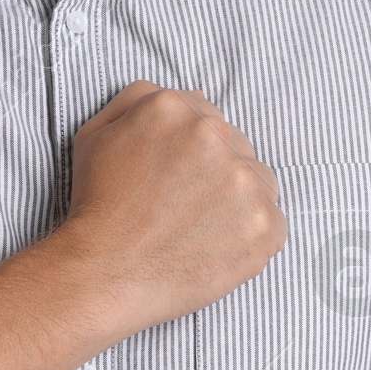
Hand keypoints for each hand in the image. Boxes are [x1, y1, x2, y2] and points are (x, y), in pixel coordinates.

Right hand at [58, 81, 285, 334]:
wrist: (102, 274)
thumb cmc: (97, 208)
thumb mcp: (96, 134)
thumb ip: (138, 99)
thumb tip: (195, 95)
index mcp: (174, 108)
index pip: (205, 115)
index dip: (189, 150)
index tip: (174, 178)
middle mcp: (214, 135)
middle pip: (235, 144)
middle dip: (214, 171)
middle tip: (181, 206)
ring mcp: (244, 181)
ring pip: (259, 179)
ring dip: (238, 199)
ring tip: (199, 227)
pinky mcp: (264, 225)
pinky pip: (274, 221)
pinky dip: (251, 235)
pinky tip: (217, 246)